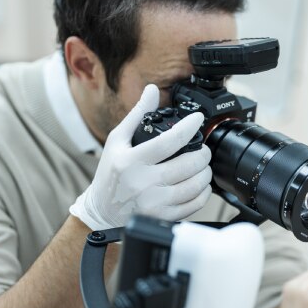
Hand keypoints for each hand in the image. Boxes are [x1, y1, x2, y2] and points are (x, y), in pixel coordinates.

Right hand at [69, 84, 211, 230]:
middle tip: (203, 149)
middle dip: (203, 154)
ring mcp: (154, 203)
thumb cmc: (111, 175)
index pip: (169, 141)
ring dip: (205, 173)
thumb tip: (151, 90)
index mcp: (131, 161)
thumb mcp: (117, 141)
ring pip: (194, 185)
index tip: (197, 119)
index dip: (189, 127)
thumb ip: (136, 115)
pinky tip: (199, 185)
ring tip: (202, 166)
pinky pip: (193, 204)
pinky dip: (203, 193)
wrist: (102, 212)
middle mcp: (142, 183)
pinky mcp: (162, 217)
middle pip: (188, 165)